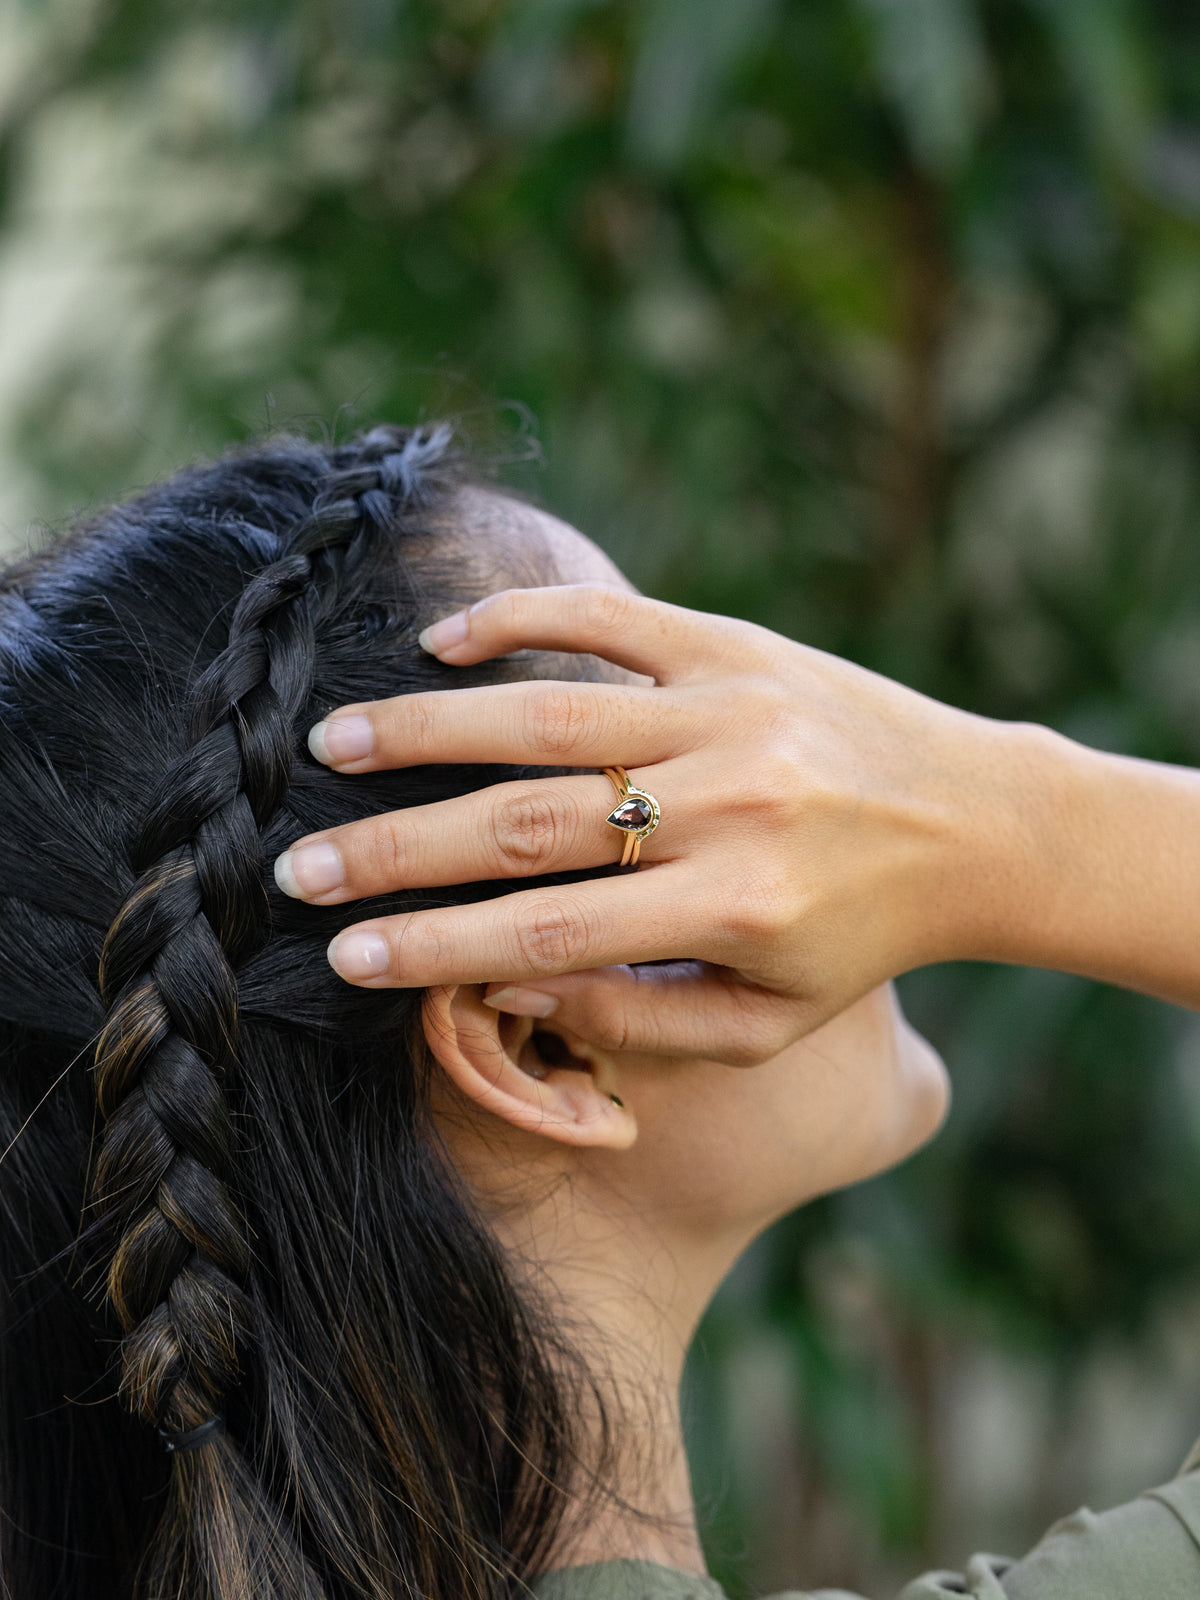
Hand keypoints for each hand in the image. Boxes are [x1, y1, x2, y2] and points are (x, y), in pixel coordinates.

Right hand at [272, 585, 1034, 1063]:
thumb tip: (518, 987)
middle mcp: (725, 807)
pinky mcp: (736, 645)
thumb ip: (640, 1021)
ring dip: (425, 729)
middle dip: (396, 850)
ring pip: (547, 717)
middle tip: (300, 867)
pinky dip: (521, 622)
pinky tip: (443, 642)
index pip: (545, 936)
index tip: (345, 956)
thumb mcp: (765, 1020)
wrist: (975, 822)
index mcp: (730, 912)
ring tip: (330, 744)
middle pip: (524, 827)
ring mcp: (727, 713)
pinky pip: (612, 620)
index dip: (431, 949)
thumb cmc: (856, 938)